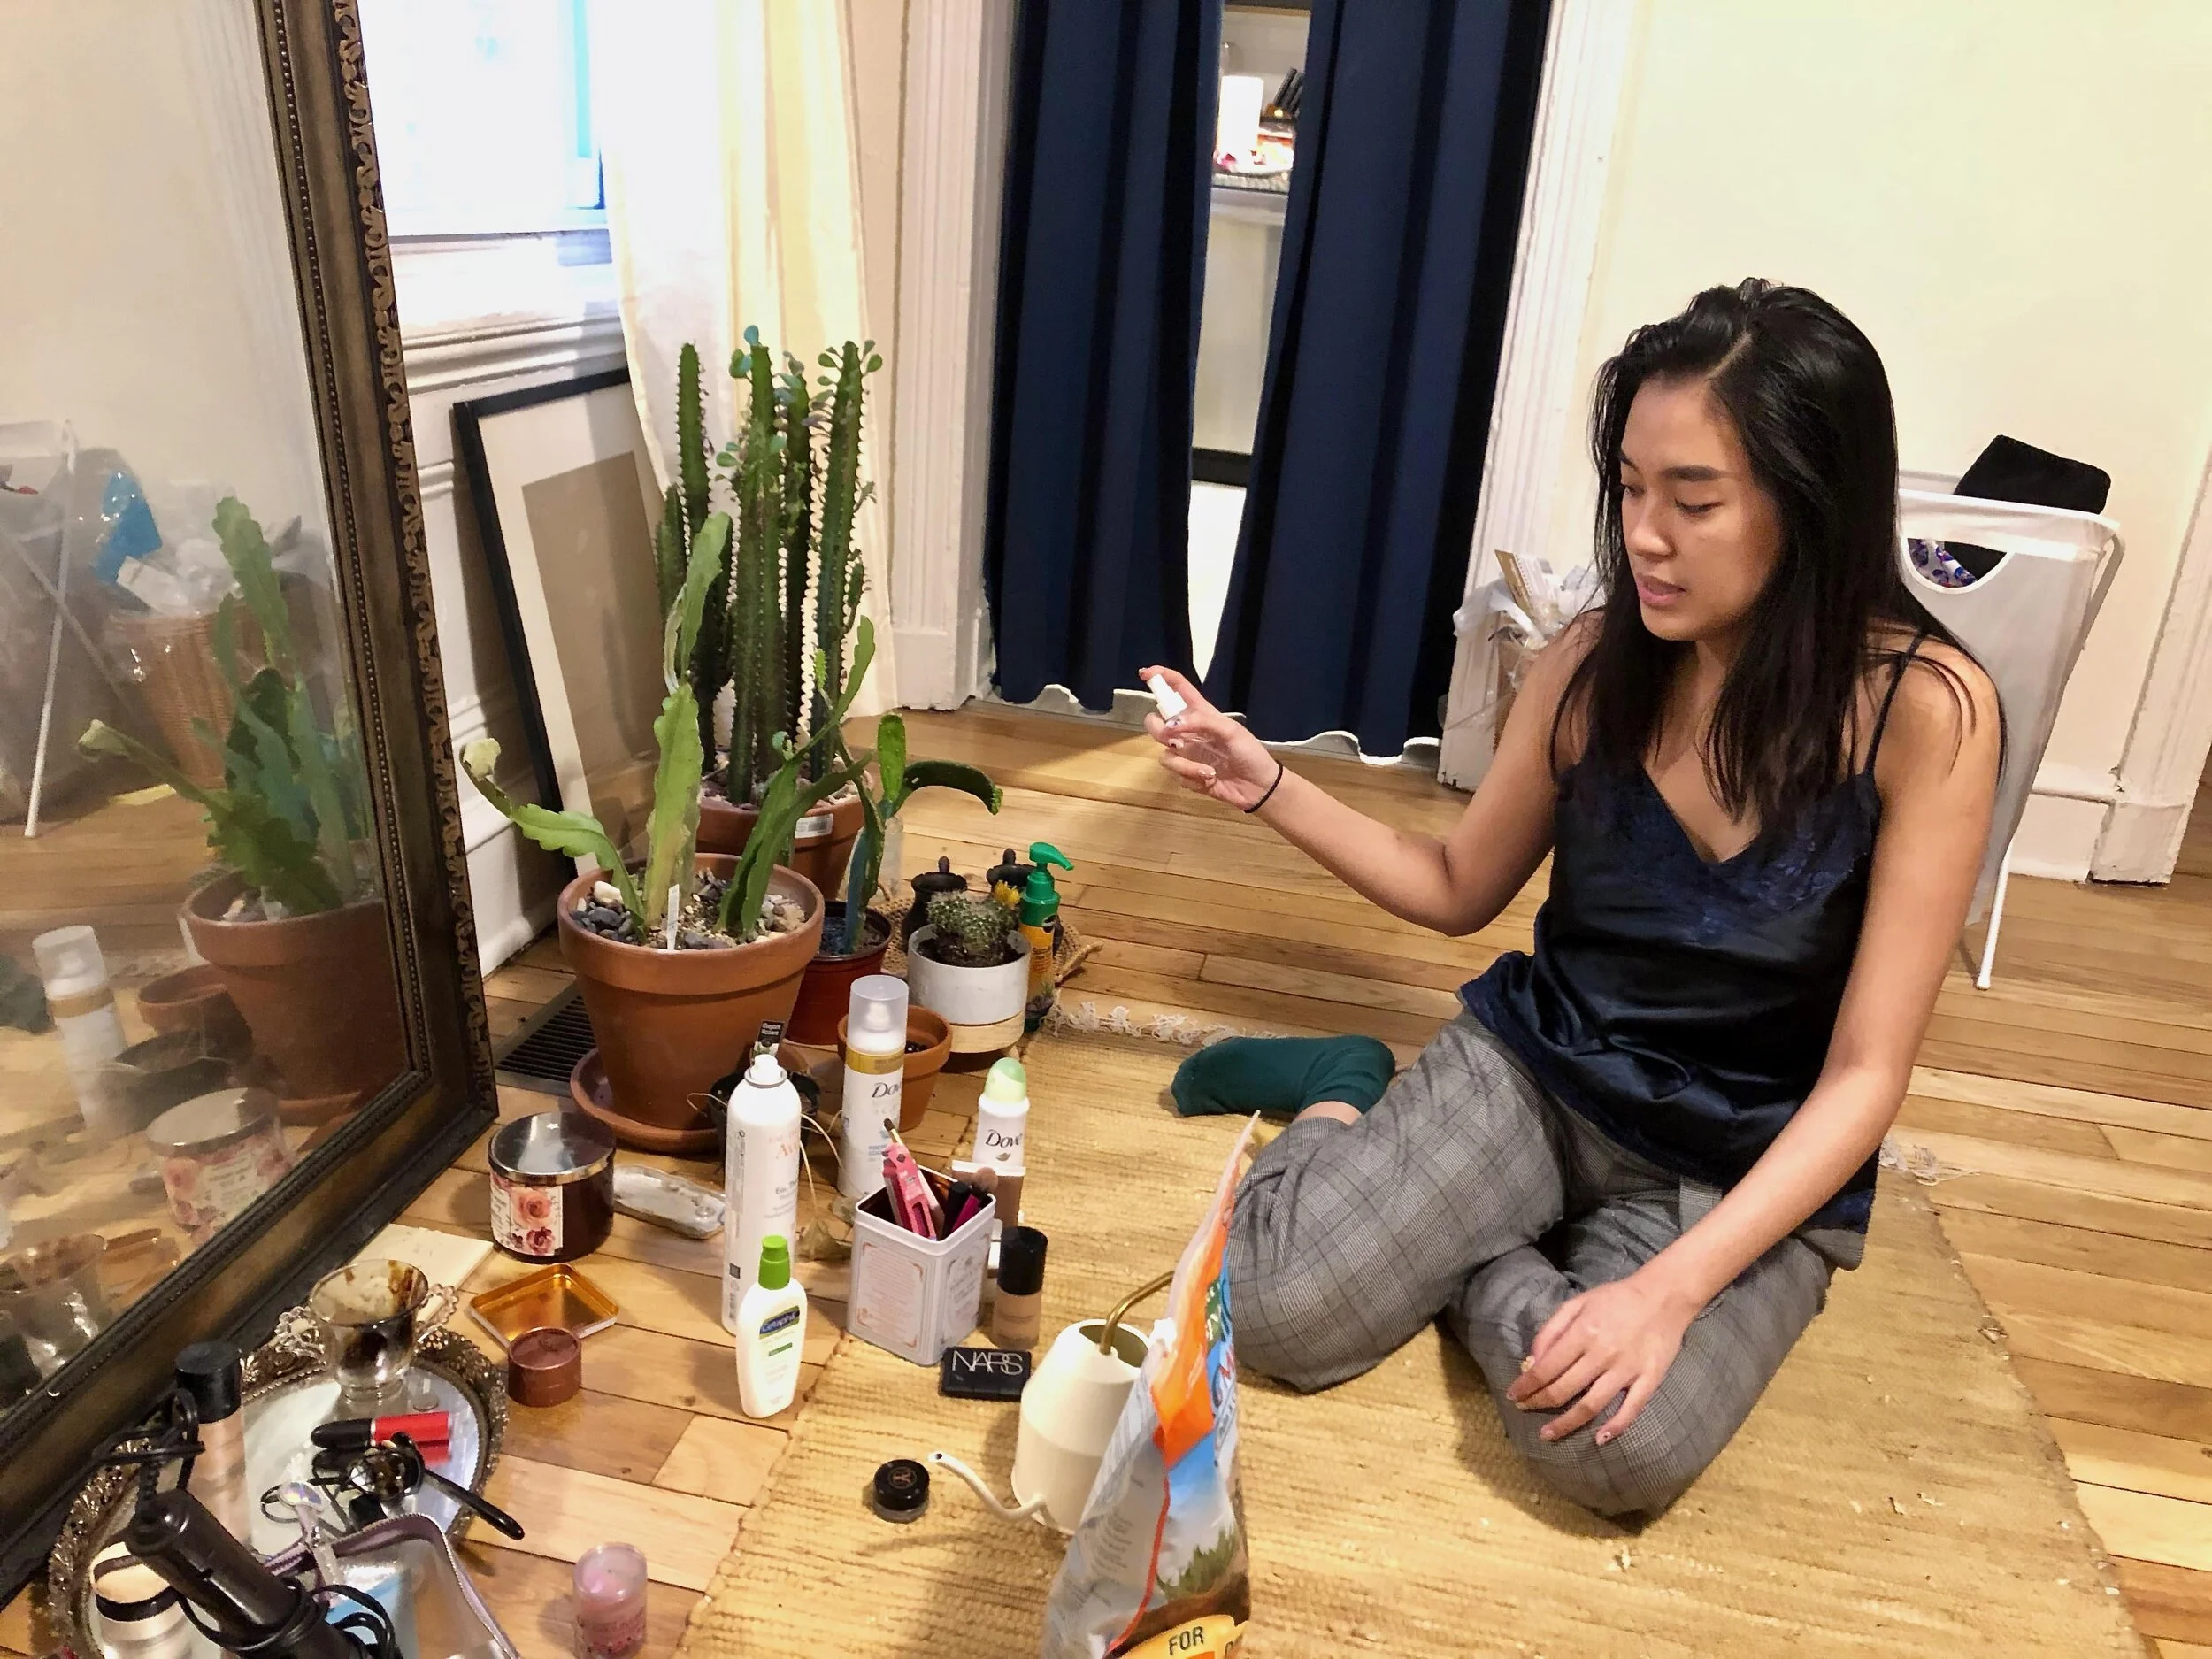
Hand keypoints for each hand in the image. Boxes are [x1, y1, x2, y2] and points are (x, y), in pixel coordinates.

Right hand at [1137, 665, 1281, 811]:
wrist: (1258, 786)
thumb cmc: (1249, 753)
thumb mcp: (1231, 731)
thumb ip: (1202, 722)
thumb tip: (1172, 726)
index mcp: (1201, 714)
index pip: (1178, 689)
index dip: (1161, 677)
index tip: (1145, 674)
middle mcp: (1189, 732)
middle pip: (1156, 723)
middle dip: (1158, 730)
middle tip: (1171, 738)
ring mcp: (1187, 755)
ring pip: (1165, 756)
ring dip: (1185, 765)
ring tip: (1208, 771)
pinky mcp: (1188, 776)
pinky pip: (1177, 776)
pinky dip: (1193, 779)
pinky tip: (1210, 781)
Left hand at [1504, 1271, 1699, 1445]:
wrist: (1664, 1296)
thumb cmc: (1616, 1299)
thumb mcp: (1578, 1303)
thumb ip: (1552, 1330)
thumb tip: (1532, 1360)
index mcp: (1583, 1333)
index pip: (1546, 1368)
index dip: (1526, 1385)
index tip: (1513, 1395)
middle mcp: (1602, 1354)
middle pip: (1563, 1390)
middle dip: (1538, 1403)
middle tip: (1523, 1411)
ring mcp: (1627, 1370)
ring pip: (1591, 1405)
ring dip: (1566, 1424)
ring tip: (1548, 1434)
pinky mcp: (1649, 1379)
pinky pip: (1631, 1409)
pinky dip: (1615, 1427)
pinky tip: (1599, 1439)